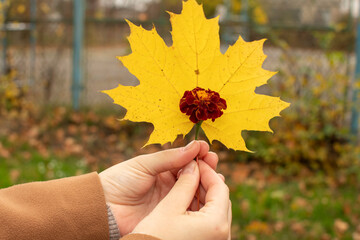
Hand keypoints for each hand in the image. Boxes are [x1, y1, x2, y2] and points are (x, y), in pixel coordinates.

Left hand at [99, 141, 218, 235]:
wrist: (103, 207)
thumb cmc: (119, 181)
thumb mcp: (144, 164)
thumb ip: (168, 157)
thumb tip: (194, 145)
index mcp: (162, 170)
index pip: (184, 160)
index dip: (195, 154)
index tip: (206, 149)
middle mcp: (169, 184)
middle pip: (192, 175)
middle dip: (204, 166)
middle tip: (213, 160)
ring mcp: (170, 200)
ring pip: (193, 190)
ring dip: (205, 182)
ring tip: (215, 174)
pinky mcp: (170, 215)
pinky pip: (187, 207)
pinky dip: (199, 200)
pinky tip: (207, 193)